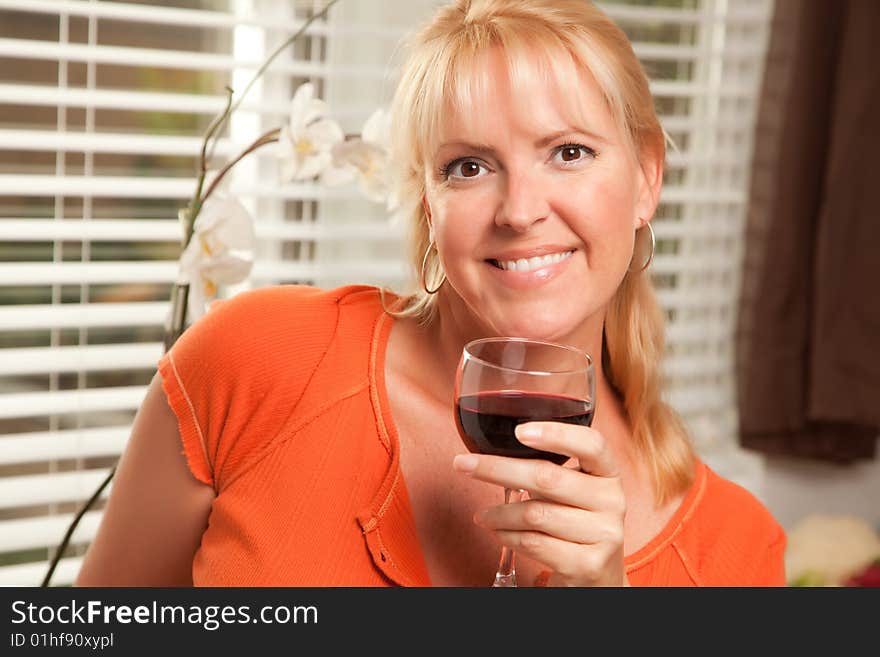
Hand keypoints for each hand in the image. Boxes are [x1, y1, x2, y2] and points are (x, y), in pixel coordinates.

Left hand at [452, 421, 626, 586]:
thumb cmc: (575, 522)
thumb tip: (492, 452)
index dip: (557, 434)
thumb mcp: (574, 492)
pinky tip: (498, 531)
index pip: (591, 444)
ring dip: (498, 513)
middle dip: (497, 469)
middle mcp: (612, 501)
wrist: (598, 576)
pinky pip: (534, 543)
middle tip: (462, 465)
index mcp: (609, 473)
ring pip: (535, 514)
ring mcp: (604, 535)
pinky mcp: (588, 565)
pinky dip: (508, 536)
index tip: (520, 431)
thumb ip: (551, 470)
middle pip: (548, 478)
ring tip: (482, 515)